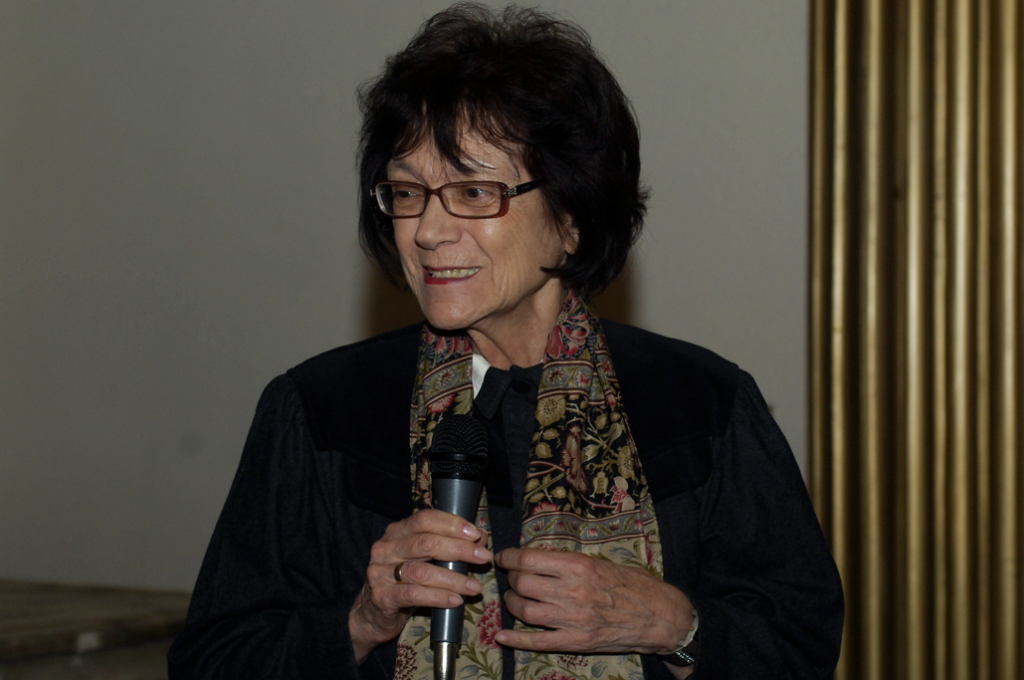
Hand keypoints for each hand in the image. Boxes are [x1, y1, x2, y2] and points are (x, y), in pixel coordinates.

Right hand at [348, 510, 491, 663]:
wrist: (373, 613)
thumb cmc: (403, 581)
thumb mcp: (424, 560)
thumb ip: (448, 547)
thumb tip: (480, 538)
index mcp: (397, 532)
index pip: (424, 519)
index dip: (452, 524)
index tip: (476, 534)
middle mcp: (386, 548)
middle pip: (425, 543)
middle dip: (459, 549)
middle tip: (482, 558)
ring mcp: (380, 572)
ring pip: (422, 571)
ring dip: (454, 579)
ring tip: (475, 587)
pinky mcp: (382, 597)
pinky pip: (414, 595)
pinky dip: (438, 597)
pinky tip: (456, 600)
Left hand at [493, 547, 694, 656]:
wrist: (660, 616)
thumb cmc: (634, 585)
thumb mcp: (602, 562)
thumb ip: (570, 562)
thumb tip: (539, 559)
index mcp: (579, 566)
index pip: (529, 558)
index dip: (509, 557)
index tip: (503, 557)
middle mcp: (573, 591)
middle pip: (523, 583)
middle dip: (511, 579)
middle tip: (512, 577)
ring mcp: (573, 619)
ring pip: (525, 610)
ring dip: (512, 604)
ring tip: (513, 599)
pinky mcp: (576, 642)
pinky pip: (537, 642)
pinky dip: (516, 640)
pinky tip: (502, 636)